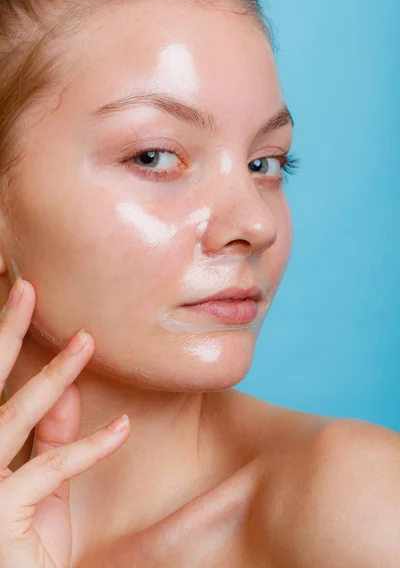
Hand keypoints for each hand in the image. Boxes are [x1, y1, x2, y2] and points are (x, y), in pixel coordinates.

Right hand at [0, 278, 130, 566]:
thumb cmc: (24, 540)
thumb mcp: (42, 485)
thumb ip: (50, 438)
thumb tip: (68, 389)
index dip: (1, 341)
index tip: (19, 298)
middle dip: (4, 333)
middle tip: (26, 287)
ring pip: (15, 415)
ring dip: (53, 375)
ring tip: (85, 341)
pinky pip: (52, 469)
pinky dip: (89, 448)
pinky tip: (120, 429)